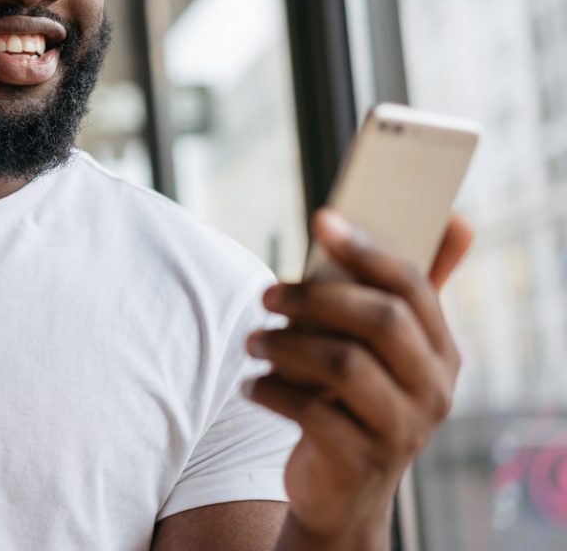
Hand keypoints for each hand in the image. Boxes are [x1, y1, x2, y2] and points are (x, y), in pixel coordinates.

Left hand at [244, 209, 472, 545]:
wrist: (342, 491)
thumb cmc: (355, 399)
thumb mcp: (382, 349)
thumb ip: (404, 289)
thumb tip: (454, 216)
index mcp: (441, 351)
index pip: (413, 287)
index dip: (367, 249)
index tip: (320, 219)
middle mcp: (433, 389)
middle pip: (382, 321)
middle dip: (317, 297)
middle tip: (266, 295)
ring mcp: (402, 429)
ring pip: (344, 364)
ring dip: (286, 345)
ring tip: (252, 342)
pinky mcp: (362, 460)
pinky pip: (311, 412)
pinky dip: (272, 390)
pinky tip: (252, 384)